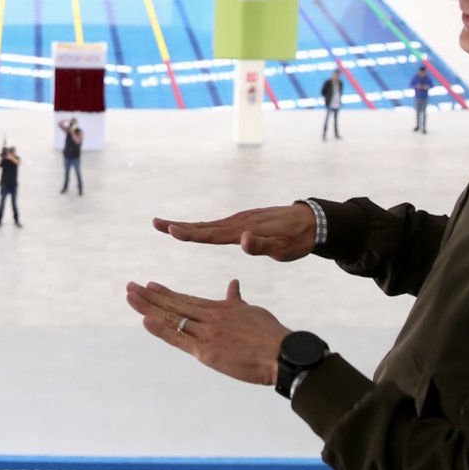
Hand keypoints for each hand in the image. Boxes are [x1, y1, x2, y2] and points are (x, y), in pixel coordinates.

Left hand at [125, 279, 288, 385]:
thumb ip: (237, 299)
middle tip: (130, 287)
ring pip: (173, 318)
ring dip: (148, 308)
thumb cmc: (271, 334)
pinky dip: (162, 330)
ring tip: (130, 297)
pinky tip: (146, 320)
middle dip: (149, 296)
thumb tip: (234, 284)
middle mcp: (210, 317)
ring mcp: (207, 333)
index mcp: (220, 308)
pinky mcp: (208, 352)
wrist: (283, 353)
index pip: (186, 299)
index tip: (148, 285)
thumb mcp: (252, 311)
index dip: (165, 293)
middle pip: (174, 305)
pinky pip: (180, 339)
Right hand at [151, 204, 315, 260]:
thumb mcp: (284, 249)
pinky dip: (202, 228)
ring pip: (209, 225)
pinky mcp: (245, 221)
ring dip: (188, 226)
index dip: (190, 234)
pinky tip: (197, 231)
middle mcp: (239, 223)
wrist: (312, 221)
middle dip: (179, 226)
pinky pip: (218, 226)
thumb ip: (262, 246)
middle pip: (204, 227)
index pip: (211, 234)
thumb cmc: (298, 240)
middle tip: (156, 223)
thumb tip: (243, 241)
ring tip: (168, 227)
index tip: (170, 230)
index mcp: (244, 231)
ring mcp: (241, 221)